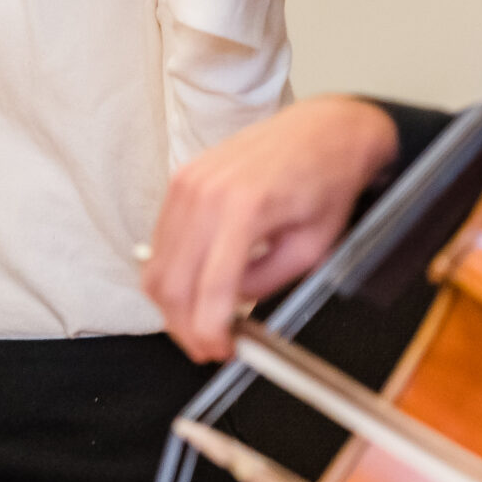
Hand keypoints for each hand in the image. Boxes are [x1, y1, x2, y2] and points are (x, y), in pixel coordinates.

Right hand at [144, 96, 399, 360]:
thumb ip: (266, 283)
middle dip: (185, 328)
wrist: (322, 130)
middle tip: (208, 346)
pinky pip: (160, 242)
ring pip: (156, 267)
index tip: (220, 351)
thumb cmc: (326, 181)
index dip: (210, 333)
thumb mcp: (312, 248)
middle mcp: (206, 191)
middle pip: (170, 284)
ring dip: (173, 305)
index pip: (209, 290)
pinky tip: (197, 287)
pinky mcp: (181, 179)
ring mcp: (187, 182)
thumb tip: (230, 310)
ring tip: (202, 321)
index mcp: (244, 207)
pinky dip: (171, 273)